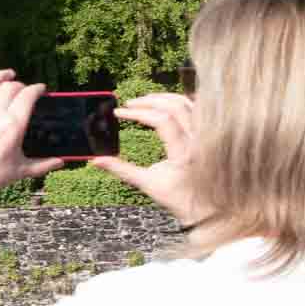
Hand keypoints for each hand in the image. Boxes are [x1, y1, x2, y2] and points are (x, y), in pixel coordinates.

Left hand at [0, 63, 68, 208]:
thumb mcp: (22, 170)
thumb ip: (44, 165)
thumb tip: (62, 162)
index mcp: (13, 124)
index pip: (28, 95)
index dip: (36, 89)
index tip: (40, 89)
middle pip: (10, 88)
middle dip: (20, 85)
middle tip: (23, 90)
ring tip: (7, 74)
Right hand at [91, 92, 207, 224]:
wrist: (206, 207)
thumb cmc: (178, 198)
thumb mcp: (146, 184)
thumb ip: (120, 169)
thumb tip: (95, 160)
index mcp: (183, 152)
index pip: (162, 120)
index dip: (137, 113)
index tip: (119, 113)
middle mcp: (198, 141)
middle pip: (175, 106)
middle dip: (149, 101)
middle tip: (129, 103)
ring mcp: (206, 136)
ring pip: (188, 104)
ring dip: (165, 98)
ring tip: (145, 100)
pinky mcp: (208, 135)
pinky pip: (197, 109)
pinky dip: (180, 102)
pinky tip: (166, 104)